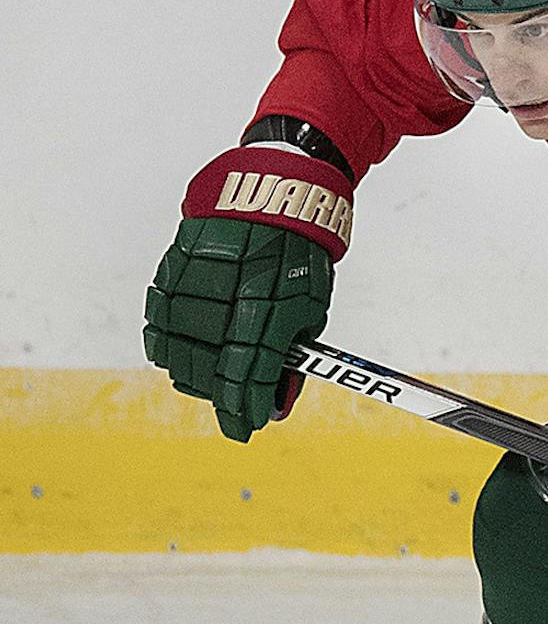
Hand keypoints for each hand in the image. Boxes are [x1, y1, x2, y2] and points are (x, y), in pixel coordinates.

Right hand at [144, 216, 332, 441]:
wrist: (273, 197)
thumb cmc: (300, 256)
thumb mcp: (312, 308)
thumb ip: (292, 355)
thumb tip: (277, 402)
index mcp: (268, 310)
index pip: (248, 375)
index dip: (245, 408)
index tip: (249, 426)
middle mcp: (228, 301)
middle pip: (211, 369)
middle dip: (222, 399)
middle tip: (232, 409)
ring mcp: (195, 286)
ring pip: (179, 350)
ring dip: (193, 377)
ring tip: (209, 384)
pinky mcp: (174, 271)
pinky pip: (159, 320)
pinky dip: (165, 346)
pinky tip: (175, 357)